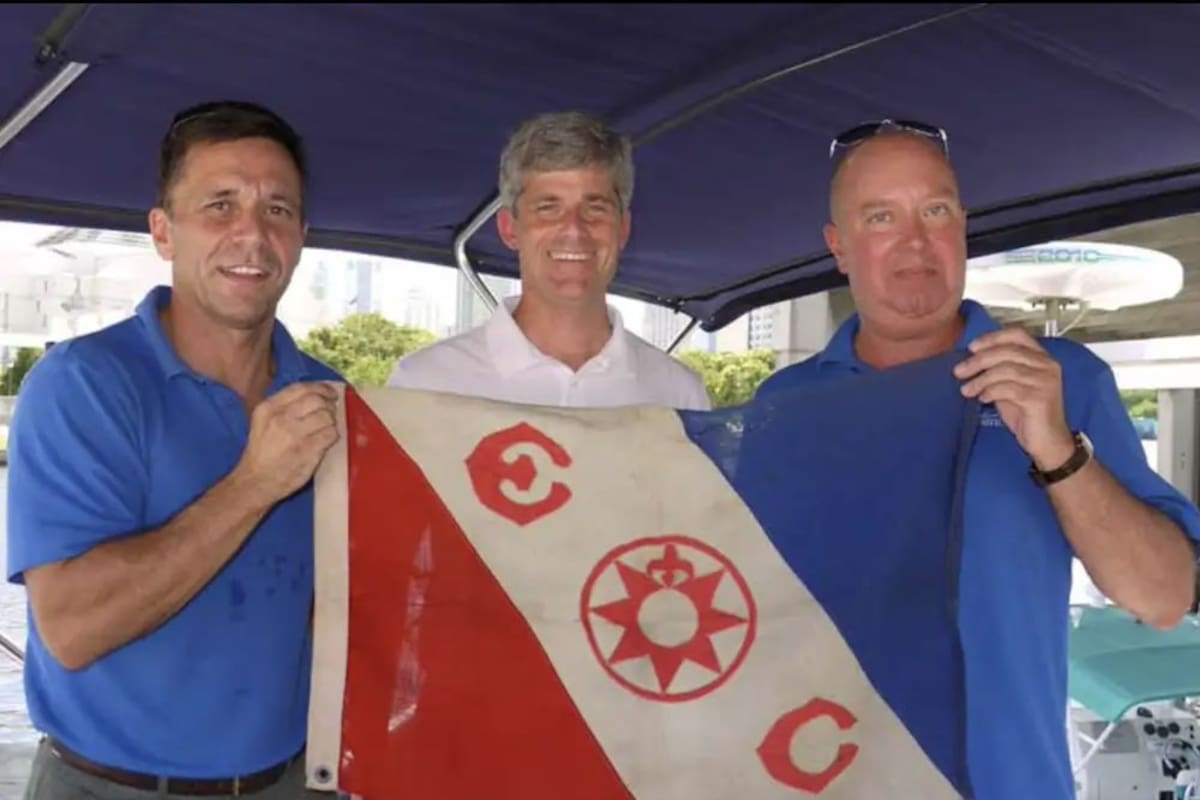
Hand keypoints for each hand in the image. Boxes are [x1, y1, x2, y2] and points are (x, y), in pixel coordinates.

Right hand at [234, 381, 340, 504]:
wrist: (256, 481)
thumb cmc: (261, 452)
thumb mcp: (263, 422)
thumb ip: (283, 407)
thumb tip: (315, 395)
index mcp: (268, 408)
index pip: (301, 388)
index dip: (320, 388)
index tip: (330, 393)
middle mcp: (281, 418)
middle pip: (316, 400)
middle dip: (329, 404)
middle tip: (331, 412)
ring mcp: (295, 434)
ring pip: (326, 416)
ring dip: (332, 421)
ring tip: (327, 428)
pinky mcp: (308, 450)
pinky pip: (330, 434)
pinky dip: (333, 435)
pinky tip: (327, 440)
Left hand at [953, 327, 1075, 469]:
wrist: (1048, 442)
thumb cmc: (1028, 413)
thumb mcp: (1009, 387)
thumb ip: (997, 372)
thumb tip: (970, 362)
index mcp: (1042, 358)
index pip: (1017, 335)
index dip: (992, 338)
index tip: (971, 347)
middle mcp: (1047, 366)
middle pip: (1008, 352)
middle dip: (979, 360)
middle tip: (959, 371)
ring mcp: (1046, 381)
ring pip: (1006, 370)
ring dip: (981, 379)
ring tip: (966, 390)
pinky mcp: (1040, 398)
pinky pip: (1009, 389)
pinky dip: (991, 391)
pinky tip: (982, 398)